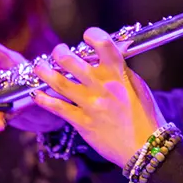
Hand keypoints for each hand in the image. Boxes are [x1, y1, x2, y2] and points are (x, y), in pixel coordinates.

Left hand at [33, 27, 165, 167]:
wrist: (145, 147)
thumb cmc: (144, 115)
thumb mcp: (137, 86)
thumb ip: (120, 70)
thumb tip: (105, 55)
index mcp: (119, 73)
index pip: (103, 44)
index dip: (92, 35)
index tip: (87, 36)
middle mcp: (102, 86)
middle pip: (71, 61)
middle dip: (60, 52)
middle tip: (58, 52)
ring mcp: (90, 104)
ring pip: (59, 82)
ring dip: (44, 72)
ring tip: (39, 66)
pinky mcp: (82, 122)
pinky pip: (57, 107)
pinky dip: (43, 99)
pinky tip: (37, 93)